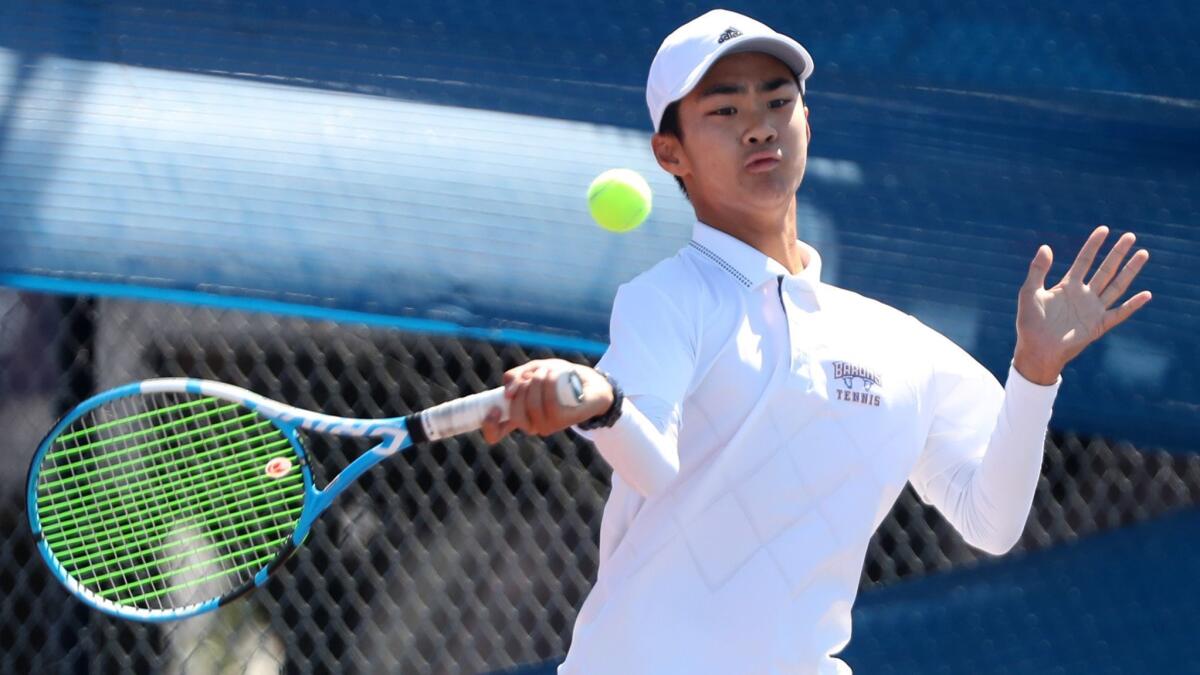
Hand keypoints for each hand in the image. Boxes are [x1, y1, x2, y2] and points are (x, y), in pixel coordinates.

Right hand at [480, 359, 614, 443]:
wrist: (591, 382)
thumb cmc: (560, 377)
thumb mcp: (534, 370)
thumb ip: (516, 376)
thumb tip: (507, 390)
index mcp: (520, 415)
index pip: (495, 433)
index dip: (489, 426)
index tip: (493, 410)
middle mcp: (532, 424)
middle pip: (514, 414)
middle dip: (519, 390)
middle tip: (530, 376)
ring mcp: (548, 425)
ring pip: (532, 406)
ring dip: (536, 382)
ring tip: (546, 371)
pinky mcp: (564, 421)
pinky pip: (551, 403)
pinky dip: (549, 383)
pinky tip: (553, 374)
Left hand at [1014, 225, 1151, 384]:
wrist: (1035, 349)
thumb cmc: (1029, 323)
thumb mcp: (1029, 293)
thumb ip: (1037, 270)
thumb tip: (1045, 246)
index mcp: (1067, 286)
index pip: (1084, 261)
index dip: (1093, 245)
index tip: (1104, 229)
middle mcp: (1084, 295)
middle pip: (1105, 270)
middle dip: (1117, 253)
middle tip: (1130, 236)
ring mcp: (1093, 310)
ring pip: (1116, 286)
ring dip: (1129, 271)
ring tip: (1143, 254)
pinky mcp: (1098, 325)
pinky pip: (1120, 313)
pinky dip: (1133, 305)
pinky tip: (1146, 294)